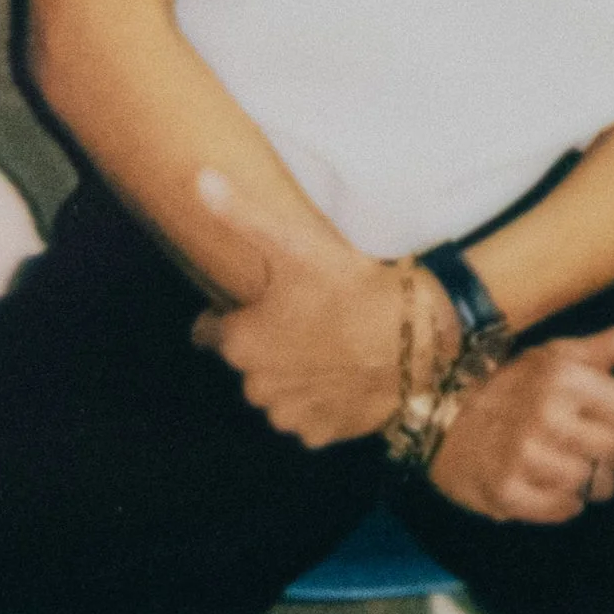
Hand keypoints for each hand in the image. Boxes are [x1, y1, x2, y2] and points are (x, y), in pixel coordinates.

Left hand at [189, 171, 423, 446]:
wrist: (416, 337)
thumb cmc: (350, 288)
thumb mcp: (293, 244)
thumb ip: (240, 215)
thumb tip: (197, 179)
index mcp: (240, 344)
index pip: (210, 331)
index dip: (234, 314)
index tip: (263, 301)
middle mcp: (255, 388)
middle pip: (248, 362)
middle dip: (267, 344)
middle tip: (305, 316)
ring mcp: (290, 416)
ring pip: (278, 391)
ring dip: (292, 375)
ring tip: (327, 344)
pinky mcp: (323, 435)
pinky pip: (309, 417)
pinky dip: (320, 401)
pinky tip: (343, 374)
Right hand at [427, 328, 613, 523]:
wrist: (438, 416)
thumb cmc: (510, 384)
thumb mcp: (557, 353)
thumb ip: (613, 347)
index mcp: (563, 375)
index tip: (610, 415)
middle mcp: (545, 415)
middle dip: (612, 451)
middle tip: (588, 443)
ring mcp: (525, 457)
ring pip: (596, 485)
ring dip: (590, 479)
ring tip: (568, 464)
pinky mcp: (507, 492)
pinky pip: (566, 510)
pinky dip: (565, 501)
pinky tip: (548, 483)